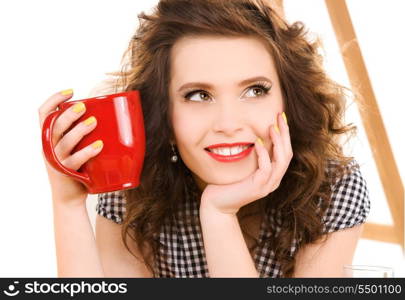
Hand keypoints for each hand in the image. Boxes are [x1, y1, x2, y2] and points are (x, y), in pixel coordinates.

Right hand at [38, 89, 102, 205]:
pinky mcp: (66, 173)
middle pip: (54, 126)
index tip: (71, 91)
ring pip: (64, 141)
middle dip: (68, 114)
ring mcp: (56, 160)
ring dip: (79, 130)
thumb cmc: (77, 168)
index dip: (54, 99)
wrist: (70, 197)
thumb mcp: (73, 147)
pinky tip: (99, 145)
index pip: (44, 113)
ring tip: (93, 121)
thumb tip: (107, 114)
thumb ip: (82, 133)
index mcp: (49, 137)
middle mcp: (49, 147)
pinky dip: (88, 151)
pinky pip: (76, 160)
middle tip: (84, 107)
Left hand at [200, 112, 292, 214]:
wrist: (218, 204)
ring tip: (271, 127)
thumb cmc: (228, 183)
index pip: (285, 151)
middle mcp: (274, 180)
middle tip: (280, 117)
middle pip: (288, 154)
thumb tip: (252, 135)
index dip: (285, 134)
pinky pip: (266, 168)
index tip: (280, 117)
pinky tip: (256, 142)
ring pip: (281, 160)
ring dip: (278, 142)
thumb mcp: (243, 166)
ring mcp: (267, 185)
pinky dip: (263, 154)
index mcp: (272, 174)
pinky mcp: (258, 188)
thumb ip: (251, 155)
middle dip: (285, 134)